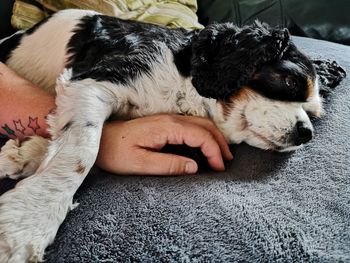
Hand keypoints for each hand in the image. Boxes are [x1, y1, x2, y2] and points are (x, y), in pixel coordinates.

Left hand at [96, 115, 232, 174]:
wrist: (100, 139)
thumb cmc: (116, 152)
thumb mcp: (140, 163)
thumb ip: (169, 164)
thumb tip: (195, 166)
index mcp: (166, 127)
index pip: (200, 135)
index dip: (214, 151)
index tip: (219, 168)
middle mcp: (170, 120)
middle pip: (204, 126)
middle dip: (219, 143)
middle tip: (226, 162)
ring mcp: (167, 120)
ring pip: (199, 124)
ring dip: (212, 138)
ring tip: (220, 156)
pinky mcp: (164, 125)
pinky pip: (190, 128)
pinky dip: (202, 138)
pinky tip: (202, 151)